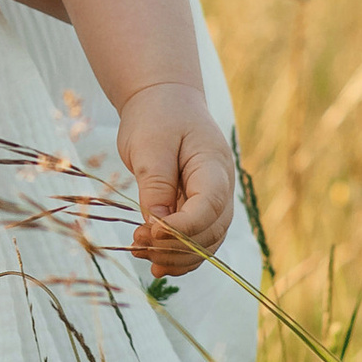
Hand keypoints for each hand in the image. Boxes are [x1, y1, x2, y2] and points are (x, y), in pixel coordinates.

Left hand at [115, 81, 235, 274]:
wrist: (165, 100)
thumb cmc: (158, 116)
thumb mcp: (150, 144)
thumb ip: (156, 184)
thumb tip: (156, 226)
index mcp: (214, 165)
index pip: (209, 206)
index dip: (184, 227)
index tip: (150, 232)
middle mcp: (222, 187)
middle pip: (212, 230)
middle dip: (178, 247)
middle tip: (139, 246)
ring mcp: (214, 200)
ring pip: (207, 241)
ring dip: (178, 257)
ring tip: (143, 257)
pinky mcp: (199, 208)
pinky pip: (197, 239)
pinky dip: (179, 254)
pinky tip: (155, 261)